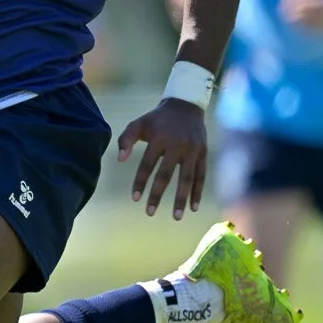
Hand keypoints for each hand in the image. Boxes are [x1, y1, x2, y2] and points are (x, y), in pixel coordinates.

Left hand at [116, 98, 208, 220]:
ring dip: (181, 198)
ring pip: (186, 178)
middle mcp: (177, 144)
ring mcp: (192, 149)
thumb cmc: (157, 119)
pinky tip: (193, 207)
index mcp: (159, 138)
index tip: (135, 199)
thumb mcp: (139, 124)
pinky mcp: (203, 153)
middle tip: (149, 213)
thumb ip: (126, 140)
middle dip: (157, 195)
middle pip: (166, 174)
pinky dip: (197, 192)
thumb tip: (120, 160)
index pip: (147, 164)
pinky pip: (201, 176)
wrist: (186, 105)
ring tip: (176, 217)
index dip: (140, 182)